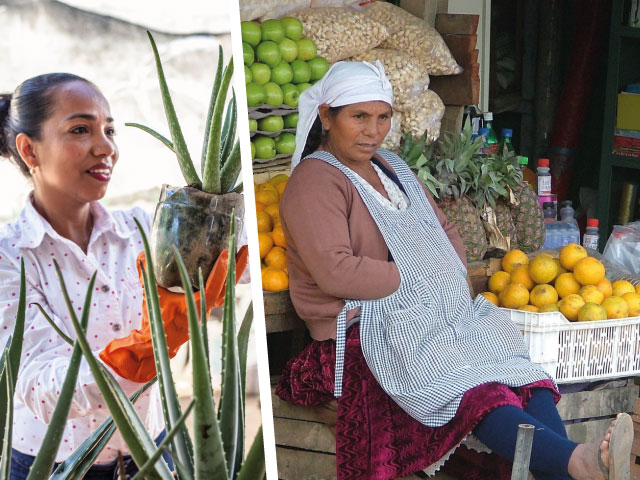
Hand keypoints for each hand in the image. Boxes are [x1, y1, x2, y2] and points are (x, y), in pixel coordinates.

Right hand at [99, 246, 248, 382]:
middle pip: (229, 286)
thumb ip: (146, 275)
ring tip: (242, 251)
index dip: (221, 270)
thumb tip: (142, 254)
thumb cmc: (156, 323)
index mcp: (196, 307)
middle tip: (245, 246)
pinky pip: (222, 291)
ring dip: (236, 271)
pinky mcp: (207, 308)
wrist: (158, 345)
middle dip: (238, 266)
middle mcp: (207, 308)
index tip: (227, 252)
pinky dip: (227, 278)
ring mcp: (209, 309)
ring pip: (228, 288)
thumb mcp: (151, 296)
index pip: (213, 287)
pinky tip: (230, 265)